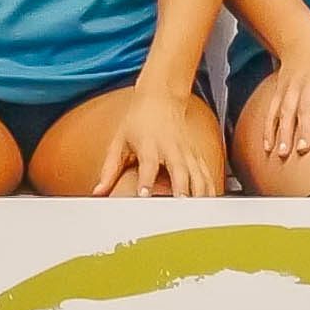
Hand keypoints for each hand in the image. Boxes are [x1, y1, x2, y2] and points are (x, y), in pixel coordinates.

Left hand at [94, 84, 224, 198]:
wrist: (161, 97)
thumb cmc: (138, 120)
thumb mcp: (119, 141)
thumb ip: (109, 169)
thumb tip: (98, 191)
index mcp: (149, 144)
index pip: (148, 165)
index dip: (146, 180)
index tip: (144, 195)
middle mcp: (171, 148)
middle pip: (179, 171)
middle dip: (181, 189)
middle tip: (180, 207)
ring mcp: (187, 151)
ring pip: (198, 174)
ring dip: (200, 193)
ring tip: (199, 212)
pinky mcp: (196, 154)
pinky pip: (206, 174)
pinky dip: (210, 189)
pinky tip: (210, 204)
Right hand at [258, 37, 309, 161]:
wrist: (304, 41)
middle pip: (307, 107)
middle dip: (305, 128)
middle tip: (304, 149)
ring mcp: (293, 88)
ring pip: (286, 111)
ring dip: (283, 132)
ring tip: (283, 153)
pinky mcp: (280, 92)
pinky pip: (272, 112)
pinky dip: (268, 129)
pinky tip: (268, 147)